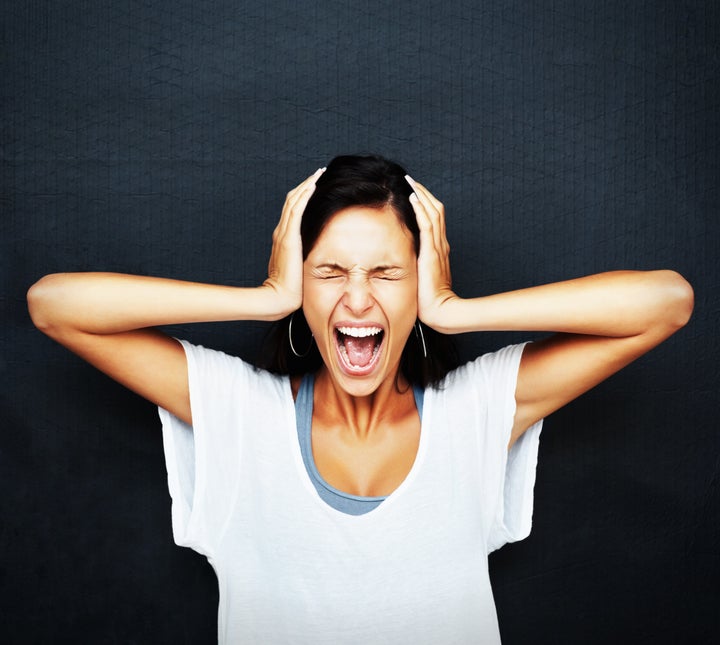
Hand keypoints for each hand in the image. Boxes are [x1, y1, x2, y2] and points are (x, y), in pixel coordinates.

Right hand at [264, 168, 324, 315]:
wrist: (279, 297)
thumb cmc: (291, 288)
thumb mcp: (299, 268)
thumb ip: (305, 258)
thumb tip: (318, 255)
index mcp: (284, 238)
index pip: (293, 210)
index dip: (303, 196)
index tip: (315, 185)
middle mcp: (281, 232)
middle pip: (292, 200)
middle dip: (306, 185)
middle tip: (318, 172)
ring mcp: (283, 234)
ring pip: (294, 201)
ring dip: (306, 185)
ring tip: (318, 173)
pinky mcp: (288, 238)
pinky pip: (296, 211)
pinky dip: (304, 196)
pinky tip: (312, 186)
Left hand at [406, 175, 458, 330]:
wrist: (441, 311)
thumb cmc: (428, 300)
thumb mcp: (420, 277)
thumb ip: (414, 265)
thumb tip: (399, 258)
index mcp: (438, 249)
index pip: (434, 219)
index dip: (425, 204)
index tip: (413, 192)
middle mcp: (441, 245)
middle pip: (436, 210)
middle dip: (423, 193)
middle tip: (411, 180)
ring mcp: (438, 248)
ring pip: (433, 213)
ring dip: (422, 195)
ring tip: (411, 182)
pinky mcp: (432, 253)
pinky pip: (427, 225)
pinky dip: (421, 209)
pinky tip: (413, 198)